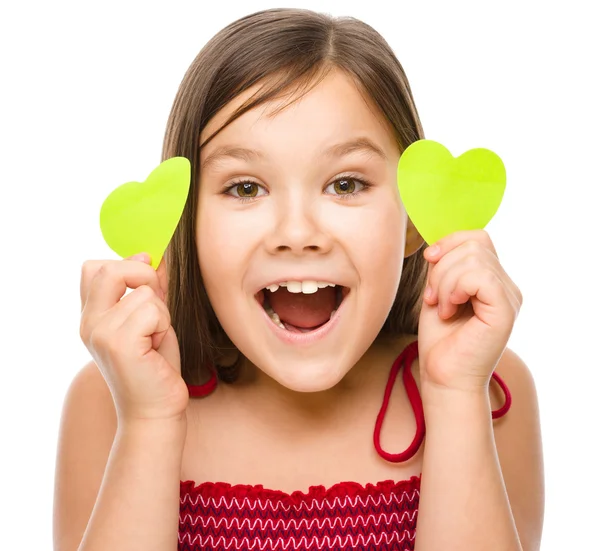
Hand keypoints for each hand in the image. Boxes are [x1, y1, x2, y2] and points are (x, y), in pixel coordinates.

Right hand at [79, 253, 187, 422]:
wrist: (155, 411)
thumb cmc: (155, 367)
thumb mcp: (150, 320)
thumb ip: (146, 290)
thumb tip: (153, 255)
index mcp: (92, 317)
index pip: (93, 269)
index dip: (126, 264)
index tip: (148, 275)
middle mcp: (89, 323)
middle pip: (110, 269)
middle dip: (143, 276)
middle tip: (157, 306)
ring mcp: (101, 333)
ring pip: (145, 293)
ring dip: (162, 313)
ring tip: (155, 340)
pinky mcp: (119, 343)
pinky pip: (153, 310)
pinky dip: (164, 326)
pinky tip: (157, 348)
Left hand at [417, 230, 521, 392]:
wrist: (443, 377)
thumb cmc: (440, 339)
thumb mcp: (437, 291)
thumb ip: (444, 266)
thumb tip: (438, 245)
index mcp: (492, 280)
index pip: (478, 238)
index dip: (449, 242)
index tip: (429, 261)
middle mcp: (506, 286)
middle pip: (474, 244)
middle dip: (442, 266)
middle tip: (433, 297)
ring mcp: (510, 297)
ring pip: (473, 258)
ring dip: (444, 281)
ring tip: (441, 307)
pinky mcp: (506, 310)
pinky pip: (480, 276)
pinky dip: (455, 288)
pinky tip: (449, 309)